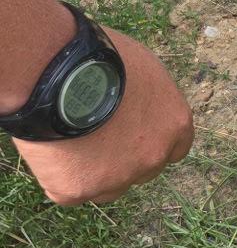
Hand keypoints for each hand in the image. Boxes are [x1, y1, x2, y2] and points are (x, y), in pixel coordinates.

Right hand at [15, 30, 193, 205]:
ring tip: (67, 141)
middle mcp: (153, 157)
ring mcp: (117, 178)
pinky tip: (49, 149)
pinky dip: (58, 174)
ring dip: (92, 172)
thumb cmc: (99, 57)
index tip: (135, 134)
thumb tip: (140, 105)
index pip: (175, 148)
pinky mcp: (78, 190)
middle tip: (95, 136)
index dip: (153, 141)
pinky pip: (69, 190)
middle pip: (142, 170)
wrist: (57, 72)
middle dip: (123, 159)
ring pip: (106, 187)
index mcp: (174, 124)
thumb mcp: (142, 68)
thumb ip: (148, 98)